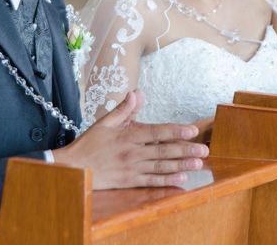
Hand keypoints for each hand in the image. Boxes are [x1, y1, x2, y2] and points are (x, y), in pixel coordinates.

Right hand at [53, 90, 208, 189]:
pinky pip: (151, 182)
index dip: (175, 131)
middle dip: (185, 150)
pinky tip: (181, 178)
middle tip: (204, 150)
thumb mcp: (104, 122)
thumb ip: (124, 109)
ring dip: (181, 165)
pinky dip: (167, 181)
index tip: (192, 130)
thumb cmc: (89, 144)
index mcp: (127, 135)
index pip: (156, 132)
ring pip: (160, 167)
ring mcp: (131, 169)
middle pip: (163, 151)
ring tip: (198, 164)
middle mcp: (131, 152)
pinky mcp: (128, 182)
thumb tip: (137, 93)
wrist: (73, 168)